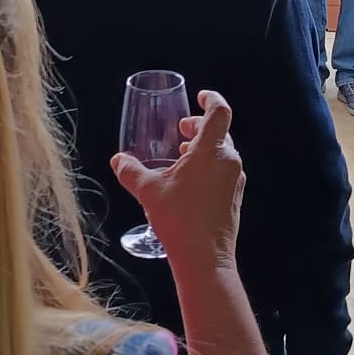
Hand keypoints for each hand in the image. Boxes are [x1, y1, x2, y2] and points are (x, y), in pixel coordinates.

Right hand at [112, 90, 243, 266]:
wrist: (205, 258)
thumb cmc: (179, 219)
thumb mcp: (148, 191)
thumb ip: (131, 171)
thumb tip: (118, 160)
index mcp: (211, 152)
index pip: (219, 112)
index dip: (211, 99)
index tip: (200, 96)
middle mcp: (229, 161)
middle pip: (220, 132)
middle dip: (200, 126)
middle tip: (182, 130)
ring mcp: (235, 180)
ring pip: (223, 152)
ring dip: (204, 148)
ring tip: (182, 155)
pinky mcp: (235, 196)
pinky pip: (225, 170)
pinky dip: (210, 165)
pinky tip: (190, 180)